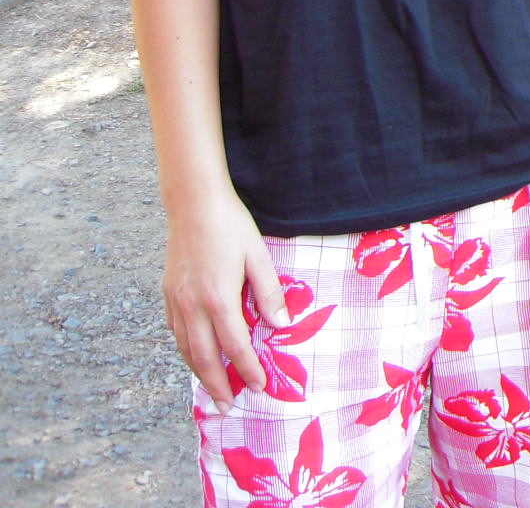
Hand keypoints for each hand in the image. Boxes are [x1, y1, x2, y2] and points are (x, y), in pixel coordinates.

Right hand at [163, 193, 288, 406]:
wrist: (193, 204)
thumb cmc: (231, 227)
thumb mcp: (258, 256)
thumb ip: (269, 292)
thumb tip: (280, 324)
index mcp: (218, 298)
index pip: (234, 345)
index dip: (247, 369)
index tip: (259, 386)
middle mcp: (192, 305)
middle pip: (203, 357)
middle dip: (217, 385)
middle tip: (228, 407)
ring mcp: (176, 301)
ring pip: (185, 348)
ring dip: (199, 373)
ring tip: (213, 391)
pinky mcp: (167, 294)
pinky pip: (176, 333)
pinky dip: (186, 352)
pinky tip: (196, 357)